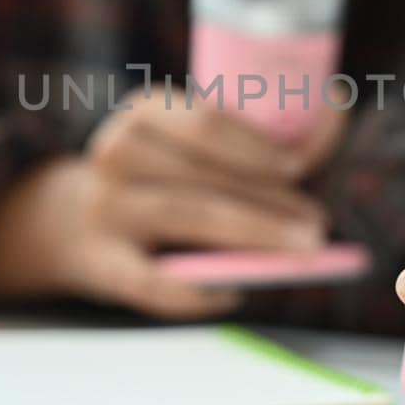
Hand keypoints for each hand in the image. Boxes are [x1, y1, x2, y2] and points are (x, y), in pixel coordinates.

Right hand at [0, 88, 347, 318]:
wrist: (71, 220)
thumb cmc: (163, 177)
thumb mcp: (194, 144)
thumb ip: (261, 138)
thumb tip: (334, 114)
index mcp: (146, 110)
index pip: (206, 123)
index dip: (257, 146)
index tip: (301, 165)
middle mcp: (117, 151)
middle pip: (206, 177)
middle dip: (271, 201)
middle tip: (319, 223)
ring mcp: (105, 207)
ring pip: (189, 217)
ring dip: (254, 235)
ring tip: (302, 250)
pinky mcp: (101, 261)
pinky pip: (154, 281)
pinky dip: (198, 292)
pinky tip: (232, 294)